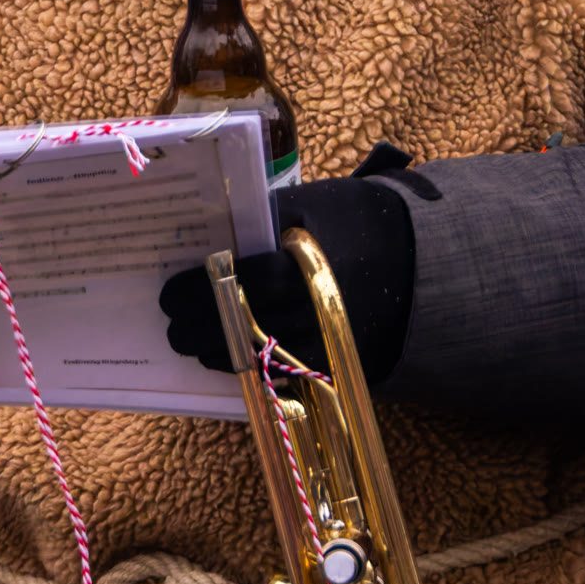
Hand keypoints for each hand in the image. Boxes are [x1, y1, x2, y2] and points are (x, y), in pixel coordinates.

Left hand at [159, 176, 415, 386]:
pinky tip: (225, 356)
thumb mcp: (307, 208)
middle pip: (243, 329)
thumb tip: (206, 235)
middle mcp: (316, 311)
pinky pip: (283, 375)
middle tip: (171, 326)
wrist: (414, 261)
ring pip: (259, 360)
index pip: (239, 284)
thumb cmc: (352, 222)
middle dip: (199, 329)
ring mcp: (328, 344)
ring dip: (218, 353)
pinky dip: (250, 367)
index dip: (199, 292)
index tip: (170, 294)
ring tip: (189, 342)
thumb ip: (260, 221)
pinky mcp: (337, 365)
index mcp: (306, 266)